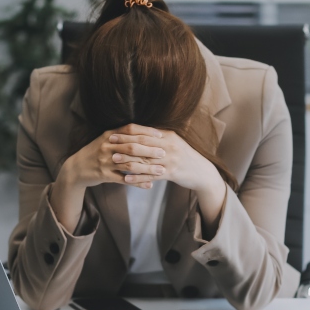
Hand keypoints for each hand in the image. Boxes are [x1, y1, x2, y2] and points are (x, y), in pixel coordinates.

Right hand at [49, 124, 165, 232]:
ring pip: (130, 164)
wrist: (76, 168)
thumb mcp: (105, 139)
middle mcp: (107, 146)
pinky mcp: (104, 175)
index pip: (130, 129)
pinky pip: (124, 180)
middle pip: (132, 147)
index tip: (161, 135)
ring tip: (161, 170)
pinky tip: (149, 184)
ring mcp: (105, 161)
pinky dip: (138, 182)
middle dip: (150, 150)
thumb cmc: (95, 152)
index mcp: (109, 135)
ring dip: (147, 168)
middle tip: (164, 153)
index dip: (146, 131)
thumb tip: (144, 132)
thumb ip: (122, 135)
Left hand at [110, 125, 227, 231]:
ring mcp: (170, 160)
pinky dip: (137, 177)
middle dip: (124, 144)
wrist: (201, 171)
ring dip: (127, 160)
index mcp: (168, 136)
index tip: (113, 133)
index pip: (144, 133)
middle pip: (142, 144)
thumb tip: (140, 131)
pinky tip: (126, 178)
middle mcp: (168, 146)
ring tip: (113, 160)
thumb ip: (159, 137)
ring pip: (144, 160)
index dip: (127, 133)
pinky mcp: (171, 173)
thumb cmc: (185, 156)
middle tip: (108, 144)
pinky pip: (150, 175)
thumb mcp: (174, 142)